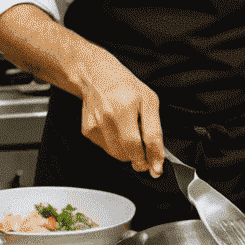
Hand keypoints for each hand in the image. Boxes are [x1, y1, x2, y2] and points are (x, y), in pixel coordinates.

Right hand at [75, 45, 163, 176]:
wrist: (97, 76)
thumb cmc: (125, 87)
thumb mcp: (149, 101)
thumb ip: (154, 130)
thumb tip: (157, 158)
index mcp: (127, 105)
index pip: (142, 141)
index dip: (153, 158)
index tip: (157, 168)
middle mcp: (109, 115)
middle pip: (129, 152)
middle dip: (141, 158)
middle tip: (145, 153)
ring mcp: (96, 124)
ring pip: (117, 155)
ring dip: (128, 153)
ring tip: (129, 134)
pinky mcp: (88, 131)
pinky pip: (106, 150)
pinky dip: (115, 146)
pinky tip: (116, 131)